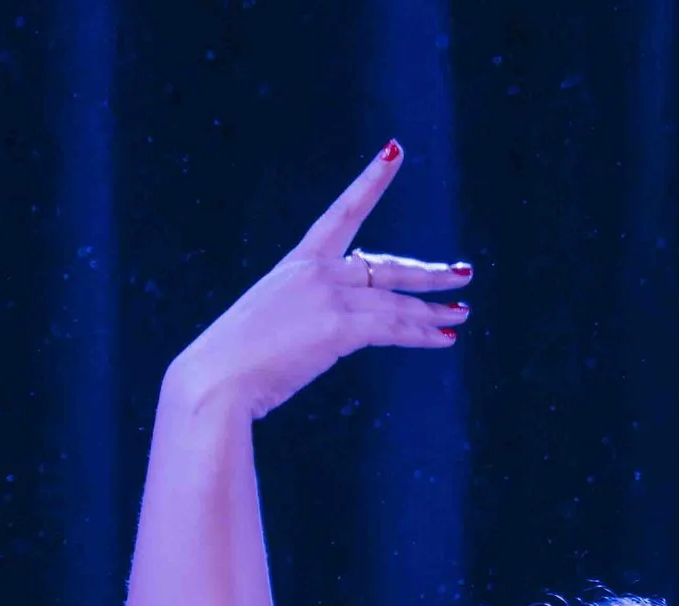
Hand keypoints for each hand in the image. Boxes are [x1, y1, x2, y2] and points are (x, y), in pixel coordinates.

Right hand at [163, 140, 471, 421]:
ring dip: (434, 311)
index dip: (372, 181)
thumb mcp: (271, 324)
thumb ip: (306, 316)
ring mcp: (329, 297)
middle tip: (463, 272)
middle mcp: (318, 272)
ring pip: (396, 304)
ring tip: (462, 314)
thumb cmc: (235, 363)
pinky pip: (393, 329)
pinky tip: (445, 338)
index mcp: (297, 264)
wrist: (215, 381)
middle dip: (428, 273)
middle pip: (387, 268)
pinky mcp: (339, 328)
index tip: (395, 152)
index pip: (343, 213)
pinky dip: (422, 334)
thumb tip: (338, 331)